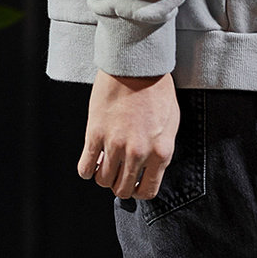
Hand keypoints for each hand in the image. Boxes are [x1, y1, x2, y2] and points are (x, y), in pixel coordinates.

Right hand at [77, 70, 179, 198]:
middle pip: (123, 189)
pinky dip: (86, 169)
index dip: (139, 192)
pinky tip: (90, 161)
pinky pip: (85, 167)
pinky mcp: (95, 134)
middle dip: (119, 186)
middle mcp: (138, 152)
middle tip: (117, 176)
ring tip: (104, 165)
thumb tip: (150, 171)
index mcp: (160, 152)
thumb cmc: (156, 91)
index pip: (147, 191)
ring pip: (103, 180)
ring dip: (103, 177)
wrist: (136, 65)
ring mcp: (115, 144)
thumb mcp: (171, 125)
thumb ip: (161, 152)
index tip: (134, 186)